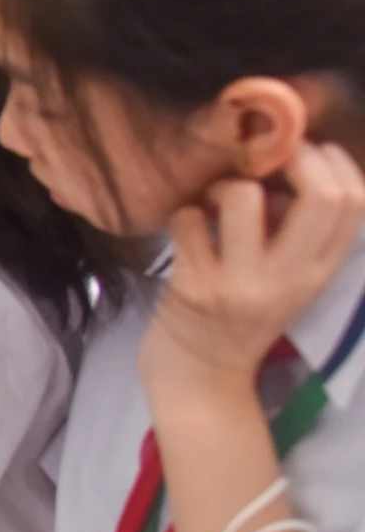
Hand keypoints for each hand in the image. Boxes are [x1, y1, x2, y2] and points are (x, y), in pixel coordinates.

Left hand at [140, 144, 364, 395]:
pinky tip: (187, 233)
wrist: (198, 379)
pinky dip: (183, 215)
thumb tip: (288, 163)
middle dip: (293, 157)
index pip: (355, 203)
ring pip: (243, 198)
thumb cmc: (239, 316)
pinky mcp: (194, 288)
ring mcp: (241, 284)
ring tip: (215, 202)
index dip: (334, 161)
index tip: (305, 153)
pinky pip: (188, 221)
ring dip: (224, 185)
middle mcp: (289, 278)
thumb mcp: (287, 279)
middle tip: (264, 160)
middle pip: (321, 196)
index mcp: (319, 272)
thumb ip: (297, 231)